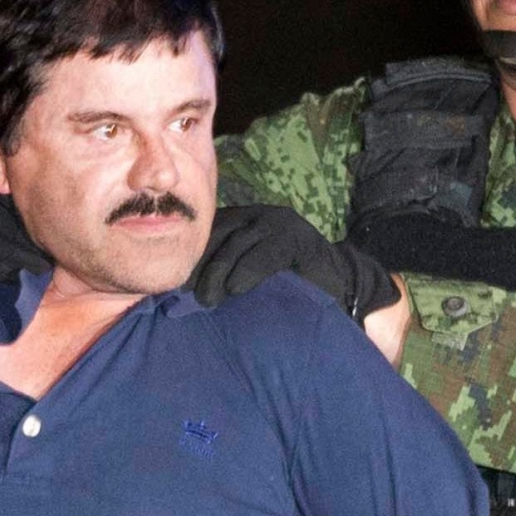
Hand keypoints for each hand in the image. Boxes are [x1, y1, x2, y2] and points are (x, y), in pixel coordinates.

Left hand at [190, 205, 400, 319]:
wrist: (341, 287)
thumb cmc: (289, 287)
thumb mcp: (249, 274)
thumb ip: (224, 271)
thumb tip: (184, 289)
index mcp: (245, 220)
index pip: (209, 232)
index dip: (191, 256)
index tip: (174, 283)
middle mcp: (260, 215)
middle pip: (219, 235)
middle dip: (201, 265)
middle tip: (188, 295)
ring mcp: (281, 223)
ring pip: (238, 243)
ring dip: (219, 273)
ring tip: (208, 300)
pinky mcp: (298, 238)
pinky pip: (267, 252)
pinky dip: (249, 271)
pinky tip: (237, 289)